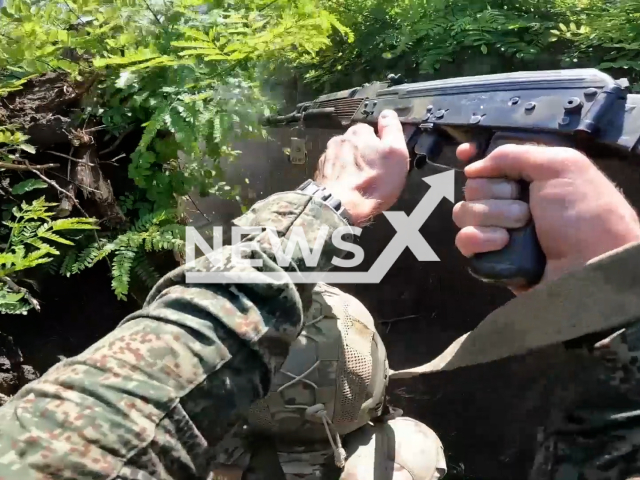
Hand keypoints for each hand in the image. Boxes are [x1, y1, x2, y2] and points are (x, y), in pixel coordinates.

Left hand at [314, 110, 409, 225]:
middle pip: (355, 144)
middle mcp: (339, 140)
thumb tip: (388, 113)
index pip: (370, 130)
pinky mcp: (319, 174)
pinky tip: (348, 188)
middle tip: (373, 173)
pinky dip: (340, 177)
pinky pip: (333, 171)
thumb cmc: (373, 181)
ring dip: (350, 166)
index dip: (379, 145)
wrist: (341, 207)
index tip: (384, 159)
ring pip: (343, 157)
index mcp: (358, 132)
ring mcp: (326, 157)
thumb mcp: (395, 153)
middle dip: (363, 154)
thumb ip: (393, 130)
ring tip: (360, 182)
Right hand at [452, 144, 639, 290]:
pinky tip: (502, 243)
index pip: (486, 162)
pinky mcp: (489, 257)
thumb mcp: (560, 166)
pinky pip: (464, 240)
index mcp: (526, 177)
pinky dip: (480, 239)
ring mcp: (496, 231)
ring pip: (463, 212)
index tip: (465, 154)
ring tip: (521, 226)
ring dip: (492, 215)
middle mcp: (508, 202)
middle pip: (471, 187)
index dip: (472, 156)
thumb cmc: (583, 211)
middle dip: (495, 193)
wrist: (591, 263)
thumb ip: (513, 154)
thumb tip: (472, 167)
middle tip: (525, 206)